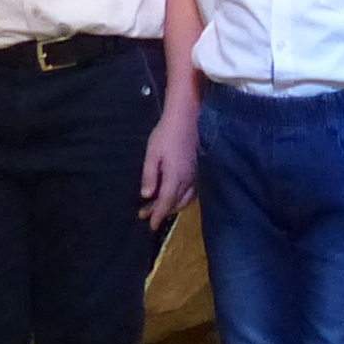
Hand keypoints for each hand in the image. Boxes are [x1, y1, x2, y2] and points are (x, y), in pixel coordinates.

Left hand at [141, 97, 199, 224]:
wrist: (186, 117)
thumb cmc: (165, 134)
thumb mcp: (152, 154)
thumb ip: (150, 175)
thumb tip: (147, 195)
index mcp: (175, 177)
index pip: (167, 202)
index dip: (158, 215)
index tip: (151, 225)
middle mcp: (188, 179)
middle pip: (175, 203)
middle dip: (162, 211)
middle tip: (146, 215)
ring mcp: (194, 175)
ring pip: (185, 199)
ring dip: (172, 206)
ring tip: (158, 208)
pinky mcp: (197, 169)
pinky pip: (192, 192)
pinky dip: (182, 199)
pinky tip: (175, 195)